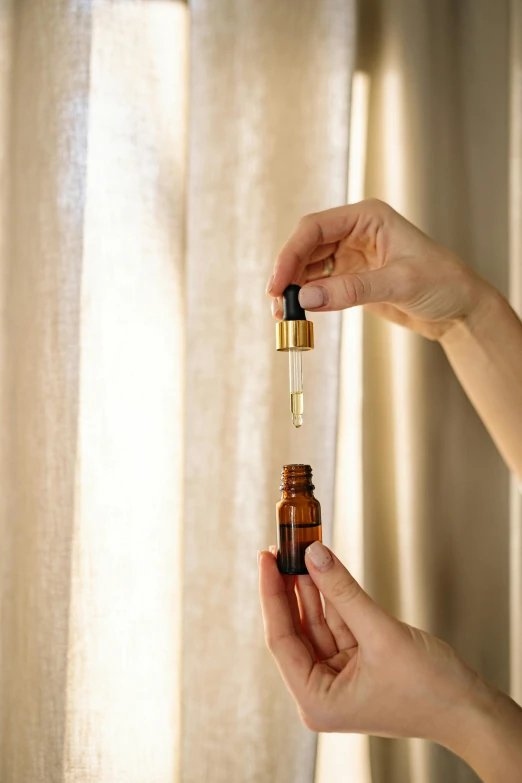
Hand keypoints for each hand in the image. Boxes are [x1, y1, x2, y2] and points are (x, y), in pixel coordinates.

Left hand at [258, 542, 521, 779]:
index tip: (266, 558)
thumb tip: (313, 554)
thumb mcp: (381, 634)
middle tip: (282, 547)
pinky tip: (321, 568)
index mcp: (316, 700)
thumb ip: (343, 592)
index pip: (281, 638)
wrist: (470, 709)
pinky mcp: (355, 664)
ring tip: (300, 549)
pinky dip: (332, 596)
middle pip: (295, 629)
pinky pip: (336, 623)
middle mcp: (321, 692)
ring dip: (311, 587)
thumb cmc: (430, 689)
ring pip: (315, 622)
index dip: (271, 594)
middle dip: (289, 587)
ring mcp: (338, 677)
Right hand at [266, 199, 492, 339]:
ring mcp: (351, 256)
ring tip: (283, 314)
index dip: (291, 254)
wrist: (460, 309)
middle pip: (306, 247)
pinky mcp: (351, 279)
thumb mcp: (400, 284)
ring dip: (294, 289)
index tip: (278, 283)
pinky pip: (319, 286)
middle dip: (288, 274)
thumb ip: (352, 289)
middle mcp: (355, 232)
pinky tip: (299, 313)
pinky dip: (307, 299)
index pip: (315, 228)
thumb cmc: (443, 283)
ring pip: (308, 268)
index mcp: (367, 217)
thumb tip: (306, 297)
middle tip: (276, 303)